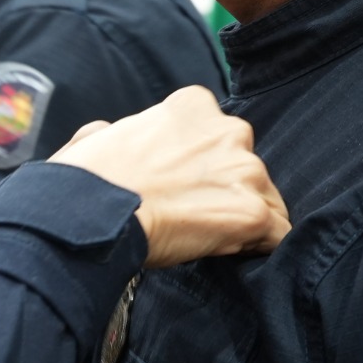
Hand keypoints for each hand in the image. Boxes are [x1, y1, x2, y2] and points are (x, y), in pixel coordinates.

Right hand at [47, 86, 288, 266]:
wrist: (90, 215)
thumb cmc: (85, 181)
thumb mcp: (94, 137)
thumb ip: (118, 131)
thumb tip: (107, 134)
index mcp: (193, 106)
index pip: (217, 134)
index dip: (202, 165)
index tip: (180, 186)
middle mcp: (229, 131)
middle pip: (245, 166)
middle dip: (227, 191)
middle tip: (191, 215)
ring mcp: (245, 172)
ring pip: (265, 200)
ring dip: (242, 219)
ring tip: (204, 239)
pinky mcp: (253, 214)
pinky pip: (277, 235)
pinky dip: (261, 248)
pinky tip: (232, 255)